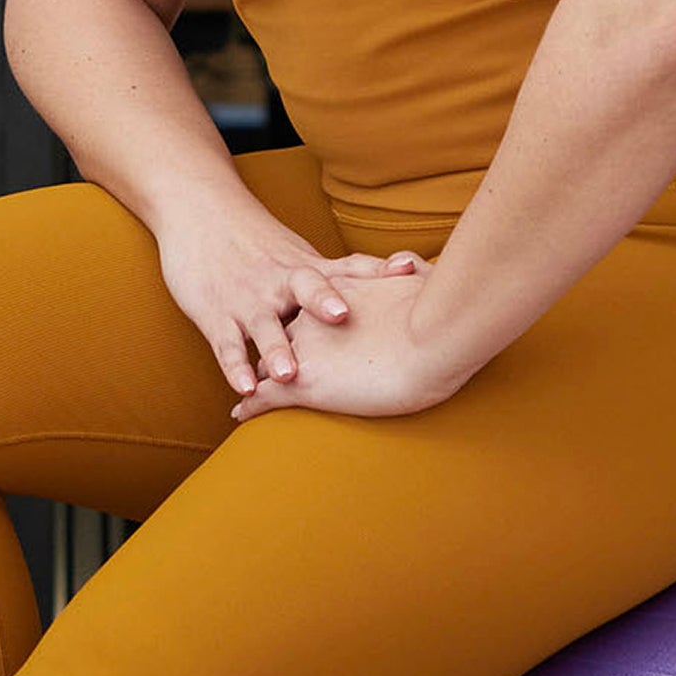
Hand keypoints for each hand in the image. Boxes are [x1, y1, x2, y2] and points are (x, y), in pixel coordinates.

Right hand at [152, 196, 427, 403]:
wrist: (200, 209)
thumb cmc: (258, 241)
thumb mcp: (301, 253)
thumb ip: (343, 275)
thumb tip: (404, 283)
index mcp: (305, 267)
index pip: (347, 268)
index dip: (377, 272)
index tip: (409, 271)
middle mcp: (280, 281)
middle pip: (306, 288)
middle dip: (323, 301)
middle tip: (342, 316)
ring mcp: (247, 298)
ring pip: (264, 325)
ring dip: (276, 349)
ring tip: (289, 373)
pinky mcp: (216, 315)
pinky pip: (227, 344)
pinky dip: (235, 367)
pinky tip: (245, 388)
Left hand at [225, 268, 468, 423]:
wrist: (432, 338)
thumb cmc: (435, 313)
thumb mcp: (421, 279)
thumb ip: (409, 268)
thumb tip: (408, 262)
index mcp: (336, 295)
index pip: (306, 306)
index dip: (300, 316)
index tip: (297, 324)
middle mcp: (311, 319)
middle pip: (280, 332)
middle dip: (274, 345)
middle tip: (268, 357)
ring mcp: (302, 350)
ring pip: (266, 363)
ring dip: (256, 376)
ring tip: (243, 388)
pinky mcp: (301, 383)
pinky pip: (264, 395)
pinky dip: (250, 405)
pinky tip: (240, 413)